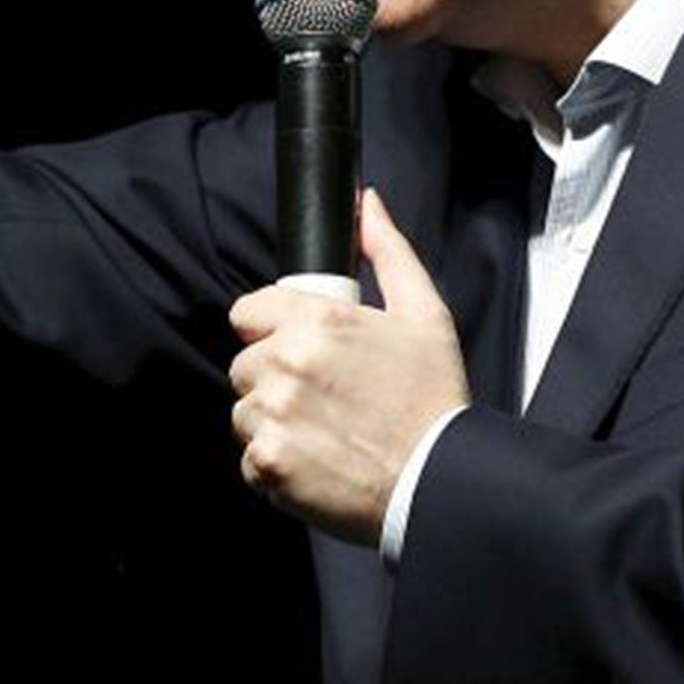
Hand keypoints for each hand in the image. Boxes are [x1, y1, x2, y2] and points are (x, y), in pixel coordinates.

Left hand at [228, 188, 469, 545]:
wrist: (439, 479)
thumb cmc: (434, 398)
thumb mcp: (424, 312)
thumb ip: (387, 250)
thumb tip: (366, 203)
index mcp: (318, 321)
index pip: (247, 312)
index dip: (271, 331)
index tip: (298, 350)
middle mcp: (287, 363)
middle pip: (245, 364)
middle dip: (274, 379)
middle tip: (322, 397)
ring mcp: (274, 415)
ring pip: (244, 412)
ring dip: (273, 422)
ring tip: (323, 431)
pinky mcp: (269, 464)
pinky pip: (249, 459)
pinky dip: (276, 465)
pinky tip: (316, 461)